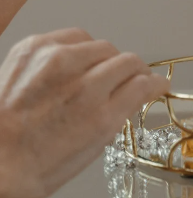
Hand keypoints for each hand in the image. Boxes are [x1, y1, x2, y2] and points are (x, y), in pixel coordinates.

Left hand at [0, 28, 168, 197]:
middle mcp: (80, 82)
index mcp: (98, 113)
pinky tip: (68, 67)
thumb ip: (125, 108)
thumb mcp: (93, 146)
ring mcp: (56, 59)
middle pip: (126, 59)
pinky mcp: (36, 46)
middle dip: (127, 72)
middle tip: (118, 85)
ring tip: (88, 77)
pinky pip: (74, 35)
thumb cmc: (34, 162)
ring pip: (102, 45)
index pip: (143, 81)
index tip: (153, 84)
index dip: (151, 83)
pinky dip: (77, 49)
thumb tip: (148, 86)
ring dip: (102, 59)